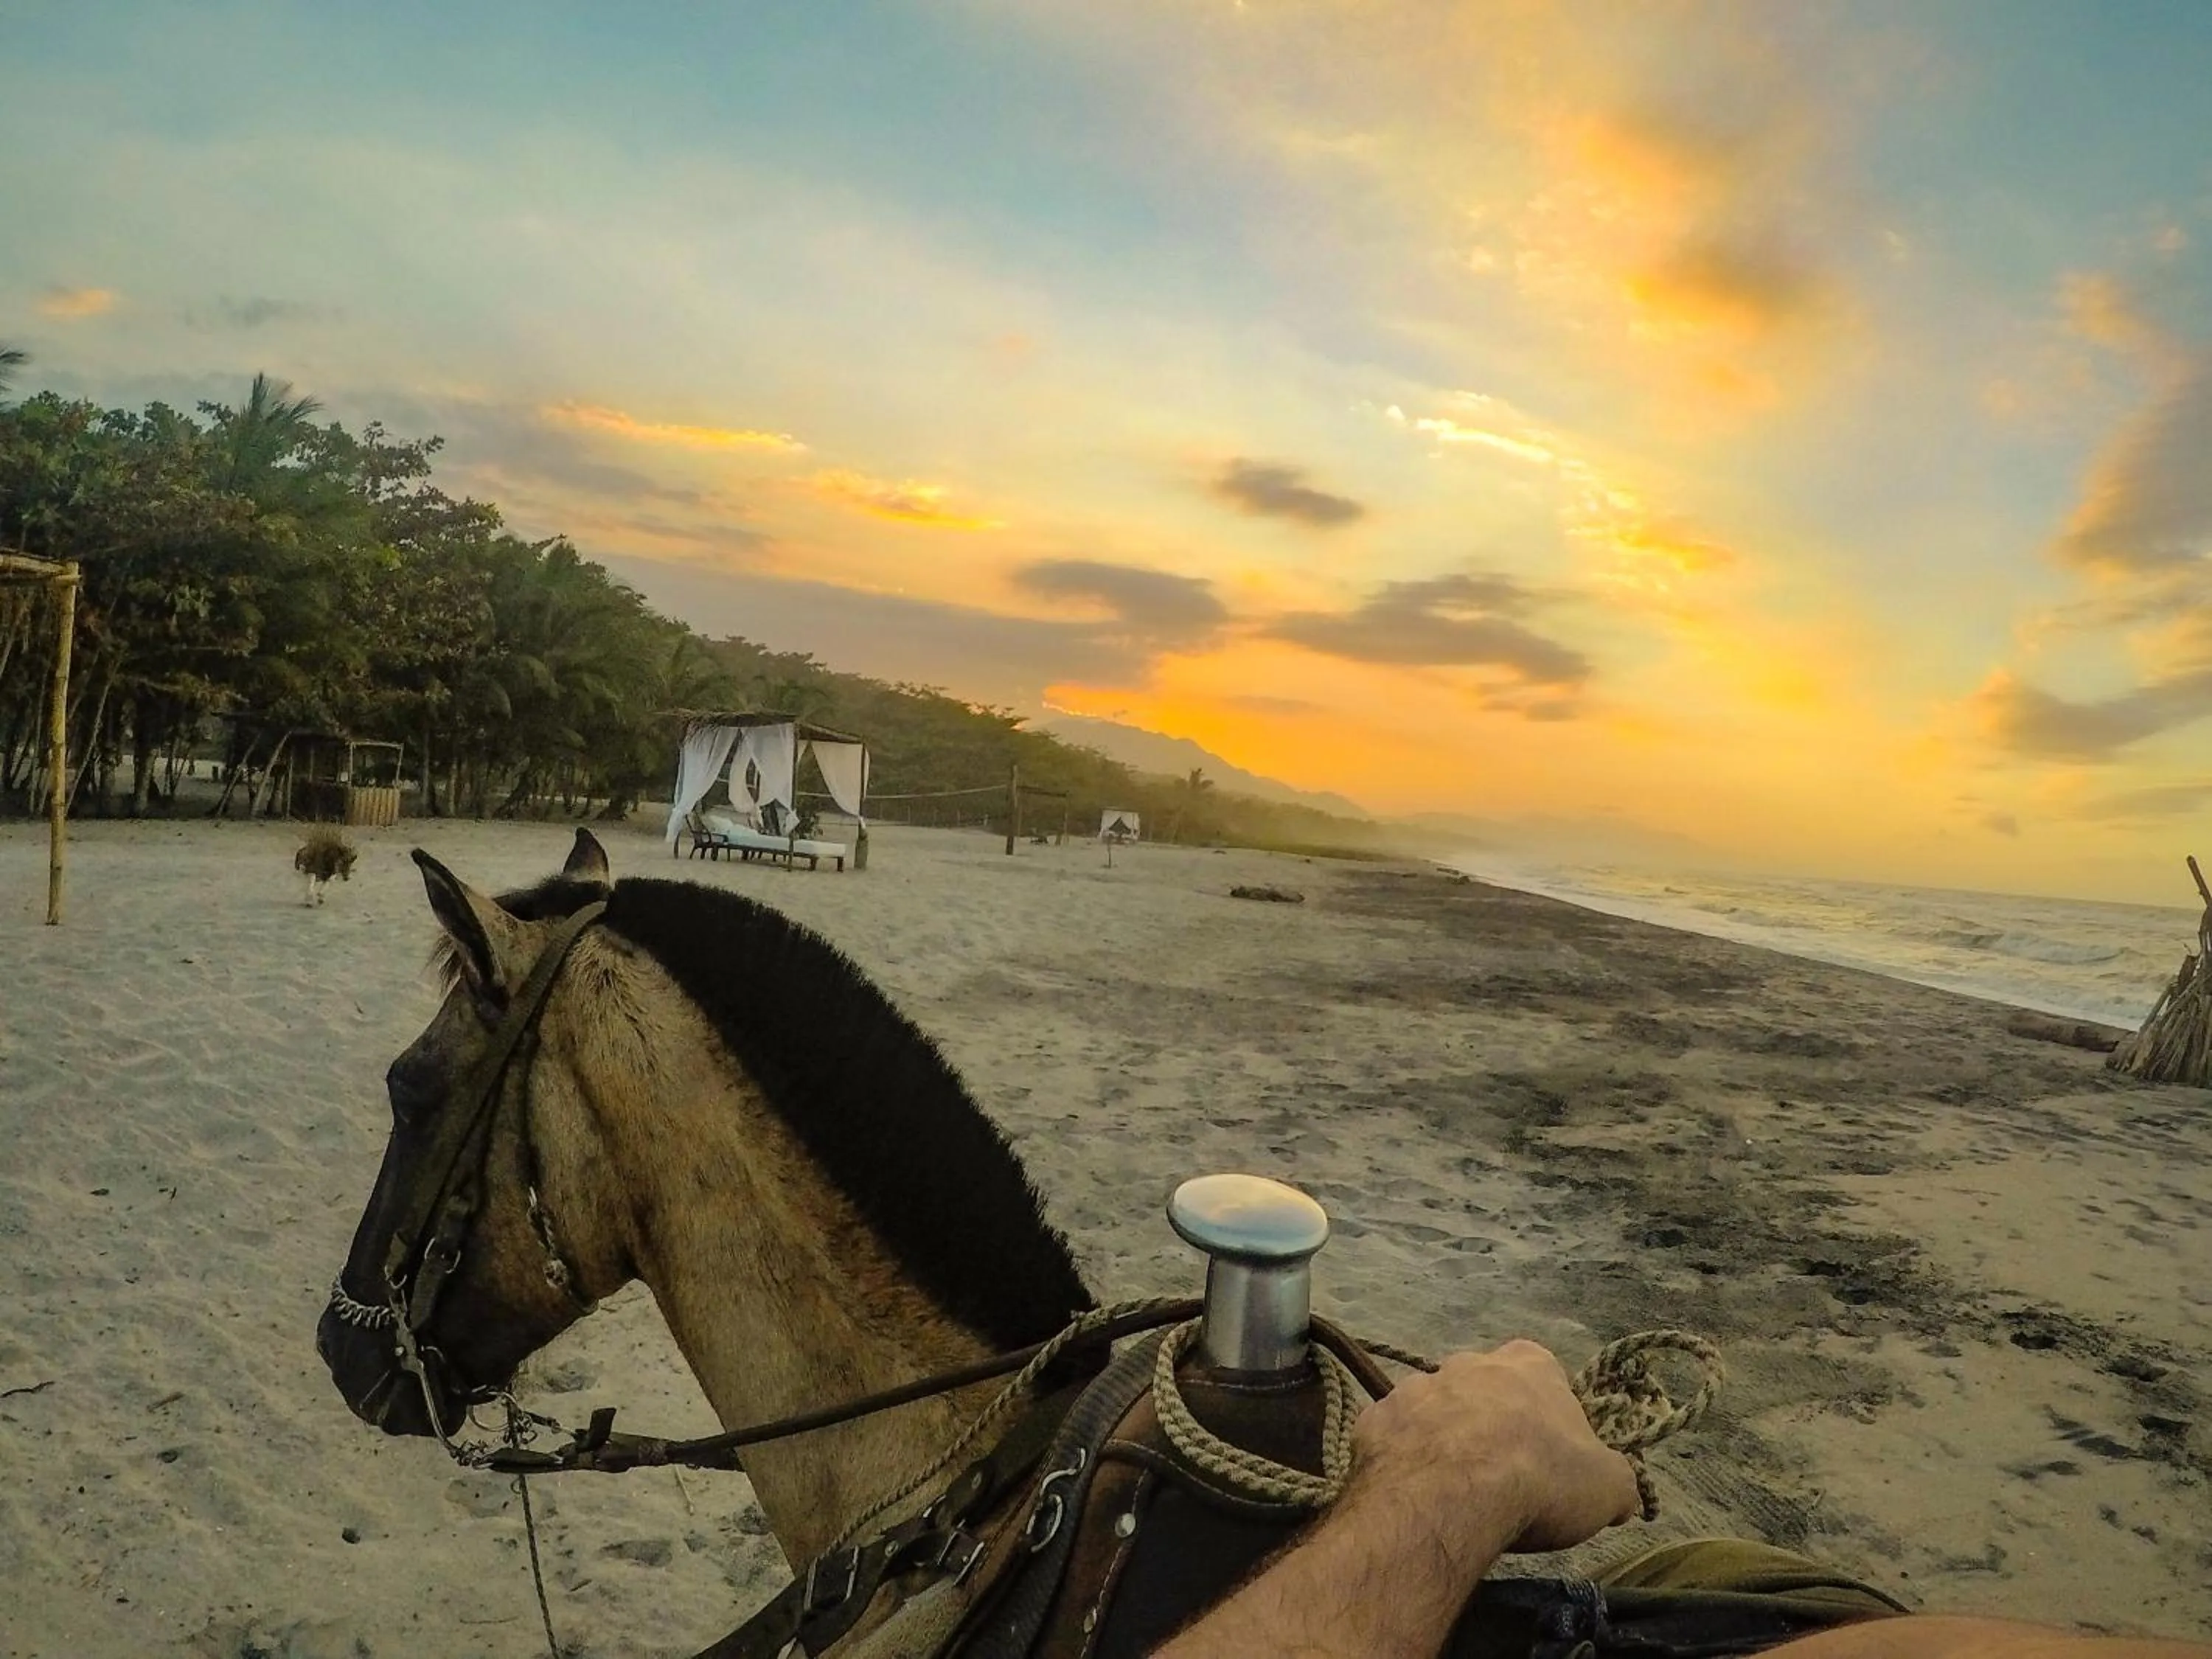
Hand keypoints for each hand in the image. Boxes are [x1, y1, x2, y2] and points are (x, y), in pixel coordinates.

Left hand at [1352, 1339, 1640, 1558]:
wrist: (1452, 1493)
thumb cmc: (1541, 1478)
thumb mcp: (1608, 1487)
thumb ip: (1618, 1482)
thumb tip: (1623, 1495)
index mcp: (1529, 1363)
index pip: (1545, 1376)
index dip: (1549, 1416)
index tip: (1550, 1456)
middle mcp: (1469, 1361)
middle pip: (1485, 1390)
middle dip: (1492, 1425)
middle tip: (1501, 1476)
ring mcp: (1416, 1386)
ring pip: (1435, 1411)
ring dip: (1444, 1440)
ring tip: (1454, 1491)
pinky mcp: (1375, 1419)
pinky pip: (1394, 1438)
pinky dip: (1404, 1461)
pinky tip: (1415, 1495)